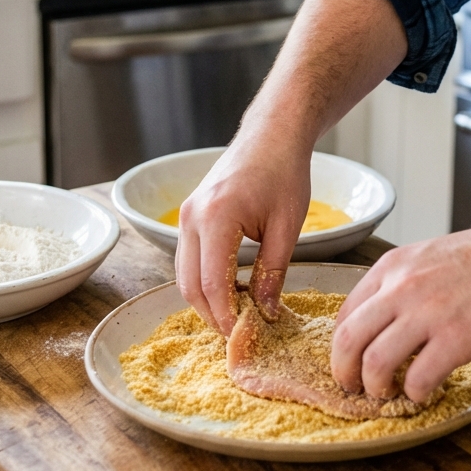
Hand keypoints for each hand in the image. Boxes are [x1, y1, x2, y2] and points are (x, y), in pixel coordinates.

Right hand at [175, 136, 310, 335]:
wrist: (271, 135)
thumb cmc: (284, 173)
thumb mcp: (286, 227)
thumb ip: (273, 272)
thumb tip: (264, 312)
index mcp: (217, 217)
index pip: (212, 282)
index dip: (225, 315)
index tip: (242, 335)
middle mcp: (192, 216)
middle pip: (189, 283)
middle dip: (211, 313)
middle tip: (239, 332)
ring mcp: (186, 214)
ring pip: (184, 273)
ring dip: (206, 298)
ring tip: (236, 314)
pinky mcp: (189, 214)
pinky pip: (188, 257)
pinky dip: (203, 278)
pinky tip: (230, 288)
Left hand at [331, 214, 470, 402]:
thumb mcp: (433, 257)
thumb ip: (403, 284)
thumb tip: (383, 320)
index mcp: (394, 266)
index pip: (345, 313)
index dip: (341, 346)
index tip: (349, 363)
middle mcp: (403, 287)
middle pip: (348, 340)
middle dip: (343, 373)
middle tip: (354, 389)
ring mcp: (429, 313)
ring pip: (374, 363)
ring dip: (374, 387)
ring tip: (387, 394)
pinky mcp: (458, 339)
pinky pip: (418, 379)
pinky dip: (414, 394)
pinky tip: (424, 392)